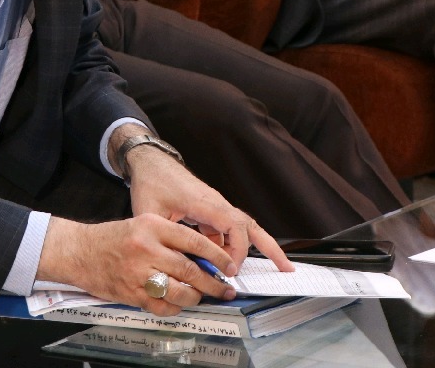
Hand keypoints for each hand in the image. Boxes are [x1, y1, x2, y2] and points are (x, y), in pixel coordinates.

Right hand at [37, 214, 236, 314]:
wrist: (79, 251)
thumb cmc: (113, 237)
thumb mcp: (144, 224)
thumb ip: (171, 238)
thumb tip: (203, 258)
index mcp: (153, 226)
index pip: (194, 242)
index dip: (217, 257)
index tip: (229, 266)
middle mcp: (146, 249)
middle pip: (190, 270)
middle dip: (213, 283)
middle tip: (225, 289)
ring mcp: (138, 273)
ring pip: (179, 291)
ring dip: (195, 297)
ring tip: (202, 297)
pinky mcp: (131, 293)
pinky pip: (161, 305)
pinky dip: (175, 307)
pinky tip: (179, 303)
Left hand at [123, 143, 289, 275]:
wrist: (151, 162)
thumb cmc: (152, 182)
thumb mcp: (150, 213)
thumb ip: (163, 238)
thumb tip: (171, 265)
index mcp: (204, 202)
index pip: (234, 226)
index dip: (237, 250)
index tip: (230, 270)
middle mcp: (216, 204)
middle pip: (250, 226)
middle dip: (269, 247)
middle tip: (284, 268)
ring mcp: (215, 207)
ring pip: (244, 228)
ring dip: (256, 247)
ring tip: (272, 266)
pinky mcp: (210, 212)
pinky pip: (228, 231)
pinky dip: (232, 247)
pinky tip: (227, 263)